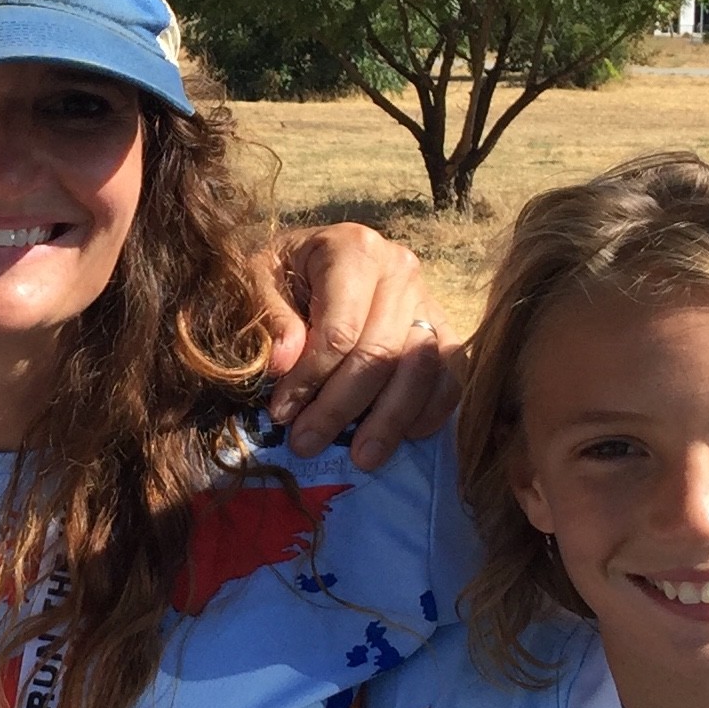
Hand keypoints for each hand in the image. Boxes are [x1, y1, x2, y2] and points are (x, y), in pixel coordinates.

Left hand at [259, 221, 460, 468]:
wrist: (310, 258)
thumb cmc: (280, 273)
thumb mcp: (257, 282)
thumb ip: (271, 318)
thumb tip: (285, 364)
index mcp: (353, 250)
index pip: (340, 329)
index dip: (311, 379)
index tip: (282, 413)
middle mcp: (400, 270)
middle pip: (380, 354)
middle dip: (341, 407)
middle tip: (307, 444)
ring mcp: (427, 299)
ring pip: (421, 368)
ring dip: (390, 419)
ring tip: (361, 457)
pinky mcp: (443, 328)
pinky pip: (451, 374)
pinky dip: (432, 410)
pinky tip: (404, 436)